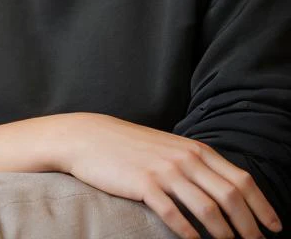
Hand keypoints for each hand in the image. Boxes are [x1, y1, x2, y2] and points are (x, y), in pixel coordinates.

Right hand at [62, 112, 281, 238]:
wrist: (92, 137)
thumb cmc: (132, 146)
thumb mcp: (170, 148)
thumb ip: (196, 163)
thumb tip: (225, 189)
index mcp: (196, 149)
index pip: (240, 179)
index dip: (262, 206)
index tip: (275, 227)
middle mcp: (185, 158)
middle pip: (230, 196)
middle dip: (250, 226)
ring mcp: (165, 170)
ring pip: (207, 208)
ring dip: (224, 234)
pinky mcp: (144, 184)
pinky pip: (174, 214)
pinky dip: (189, 233)